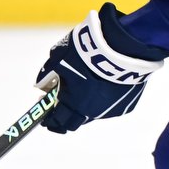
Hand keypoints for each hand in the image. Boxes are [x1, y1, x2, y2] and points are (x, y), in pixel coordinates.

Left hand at [38, 4, 166, 132]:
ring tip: (86, 89)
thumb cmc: (86, 51)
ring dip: (86, 106)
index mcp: (74, 103)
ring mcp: (111, 110)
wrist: (121, 45)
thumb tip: (41, 83)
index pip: (57, 120)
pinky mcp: (126, 104)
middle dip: (66, 118)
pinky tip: (106, 83)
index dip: (49, 121)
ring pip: (94, 113)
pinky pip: (111, 105)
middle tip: (61, 109)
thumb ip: (48, 73)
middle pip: (75, 123)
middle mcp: (92, 112)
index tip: (45, 119)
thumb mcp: (59, 57)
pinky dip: (105, 98)